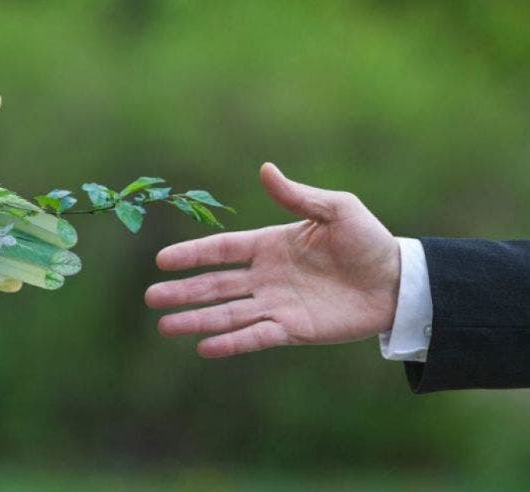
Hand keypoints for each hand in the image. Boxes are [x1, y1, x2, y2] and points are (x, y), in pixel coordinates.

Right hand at [145, 163, 400, 357]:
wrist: (398, 281)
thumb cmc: (368, 241)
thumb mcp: (336, 209)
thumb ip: (298, 196)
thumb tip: (264, 169)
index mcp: (270, 245)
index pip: (222, 250)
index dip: (192, 254)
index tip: (162, 260)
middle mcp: (266, 276)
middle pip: (215, 285)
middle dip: (183, 292)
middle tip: (151, 298)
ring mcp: (276, 304)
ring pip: (227, 314)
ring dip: (196, 320)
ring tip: (165, 327)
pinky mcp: (293, 330)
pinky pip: (255, 336)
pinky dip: (231, 342)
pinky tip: (204, 348)